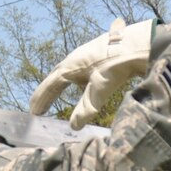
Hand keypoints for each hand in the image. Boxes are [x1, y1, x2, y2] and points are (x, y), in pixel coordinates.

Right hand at [30, 17, 154, 129]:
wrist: (137, 44)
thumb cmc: (115, 65)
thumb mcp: (100, 88)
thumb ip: (86, 108)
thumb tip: (74, 127)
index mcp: (69, 66)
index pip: (50, 85)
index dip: (41, 99)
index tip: (33, 113)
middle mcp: (74, 59)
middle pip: (55, 78)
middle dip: (46, 93)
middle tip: (39, 107)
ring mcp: (85, 55)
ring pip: (67, 73)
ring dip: (59, 85)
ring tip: (54, 96)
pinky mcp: (97, 55)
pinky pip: (78, 70)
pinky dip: (73, 81)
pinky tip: (81, 85)